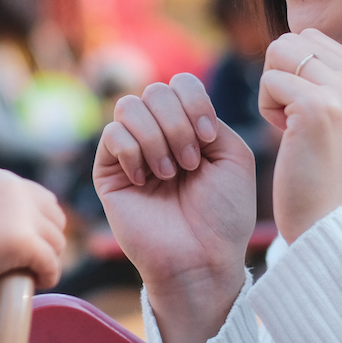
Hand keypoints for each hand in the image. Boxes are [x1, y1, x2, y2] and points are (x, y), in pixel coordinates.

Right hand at [0, 169, 65, 289]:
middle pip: (55, 217)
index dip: (44, 220)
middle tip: (40, 258)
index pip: (42, 197)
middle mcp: (18, 193)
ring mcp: (22, 217)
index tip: (38, 237)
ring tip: (38, 272)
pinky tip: (39, 281)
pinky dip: (49, 275)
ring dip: (50, 258)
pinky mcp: (24, 241)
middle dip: (51, 238)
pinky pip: (50, 263)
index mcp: (3, 181)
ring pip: (55, 241)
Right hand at [94, 74, 255, 342]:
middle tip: (191, 164)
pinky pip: (112, 134)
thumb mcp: (233, 155)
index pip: (180, 84)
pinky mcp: (108, 170)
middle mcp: (158, 133)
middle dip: (178, 125)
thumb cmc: (224, 215)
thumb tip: (172, 103)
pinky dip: (134, 152)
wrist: (202, 259)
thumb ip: (208, 117)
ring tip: (170, 173)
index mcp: (188, 126)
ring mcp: (131, 150)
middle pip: (155, 91)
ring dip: (157, 138)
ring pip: (130, 107)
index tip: (208, 139)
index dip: (194, 103)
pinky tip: (146, 180)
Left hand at [260, 29, 341, 242]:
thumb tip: (296, 38)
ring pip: (279, 52)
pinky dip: (267, 108)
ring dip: (272, 89)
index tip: (308, 113)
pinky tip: (288, 138)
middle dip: (280, 75)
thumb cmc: (327, 173)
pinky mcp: (319, 107)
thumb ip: (328, 76)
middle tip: (295, 119)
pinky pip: (269, 81)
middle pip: (293, 40)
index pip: (313, 37)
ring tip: (293, 126)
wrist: (334, 225)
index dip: (294, 72)